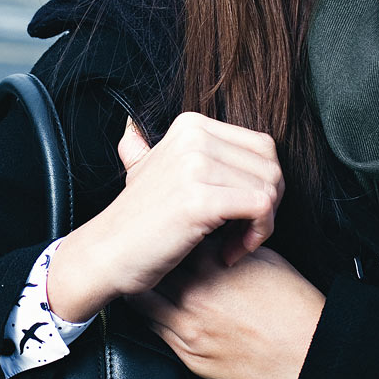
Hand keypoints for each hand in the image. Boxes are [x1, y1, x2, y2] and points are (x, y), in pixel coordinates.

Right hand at [45, 112, 283, 323]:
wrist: (106, 253)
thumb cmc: (137, 222)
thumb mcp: (151, 169)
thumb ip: (176, 151)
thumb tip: (147, 132)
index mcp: (191, 125)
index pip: (262, 148)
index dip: (262, 185)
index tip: (239, 217)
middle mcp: (195, 136)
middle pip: (271, 167)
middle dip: (268, 207)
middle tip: (242, 235)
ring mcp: (196, 165)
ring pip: (270, 189)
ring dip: (261, 227)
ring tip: (233, 245)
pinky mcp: (200, 199)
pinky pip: (261, 210)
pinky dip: (255, 237)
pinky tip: (230, 253)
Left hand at [128, 245, 324, 378]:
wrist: (307, 352)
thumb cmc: (292, 306)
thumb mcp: (264, 259)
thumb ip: (230, 245)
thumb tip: (211, 237)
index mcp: (214, 267)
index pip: (173, 241)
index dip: (168, 237)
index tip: (168, 235)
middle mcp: (195, 296)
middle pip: (152, 271)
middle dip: (150, 262)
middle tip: (147, 255)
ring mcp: (188, 328)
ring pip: (145, 302)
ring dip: (145, 289)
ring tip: (147, 280)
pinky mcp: (189, 355)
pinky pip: (155, 331)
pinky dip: (153, 316)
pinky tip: (160, 308)